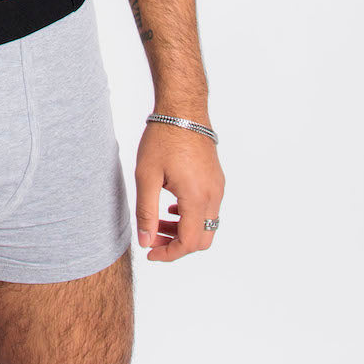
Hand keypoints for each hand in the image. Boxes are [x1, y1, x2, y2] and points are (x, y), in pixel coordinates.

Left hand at [134, 120, 224, 261]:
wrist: (183, 109)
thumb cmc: (163, 138)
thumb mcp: (146, 176)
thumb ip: (146, 212)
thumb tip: (145, 241)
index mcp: (196, 197)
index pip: (188, 243)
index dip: (169, 254)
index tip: (150, 253)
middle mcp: (213, 195)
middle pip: (202, 240)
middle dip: (177, 245)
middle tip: (153, 239)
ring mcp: (218, 187)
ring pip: (207, 225)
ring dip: (184, 231)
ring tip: (159, 223)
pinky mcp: (217, 179)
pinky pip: (210, 209)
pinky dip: (192, 216)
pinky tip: (172, 207)